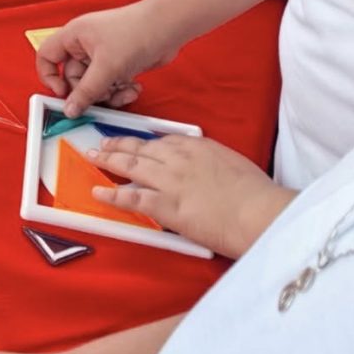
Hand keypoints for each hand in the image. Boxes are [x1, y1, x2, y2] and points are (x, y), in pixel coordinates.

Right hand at [36, 0, 178, 116]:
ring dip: (108, 94)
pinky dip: (120, 90)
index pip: (46, 56)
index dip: (50, 77)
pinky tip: (134, 87)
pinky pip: (111, 84)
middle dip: (90, 91)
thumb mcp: (106, 68)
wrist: (168, 27)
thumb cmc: (135, 33)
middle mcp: (85, 45)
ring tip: (124, 91)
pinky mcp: (119, 63)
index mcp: (73, 36)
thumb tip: (69, 109)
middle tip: (103, 98)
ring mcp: (102, 54)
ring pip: (94, 84)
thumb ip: (85, 92)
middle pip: (74, 77)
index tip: (63, 94)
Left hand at [91, 134, 295, 258]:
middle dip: (118, 145)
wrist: (259, 212)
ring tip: (93, 159)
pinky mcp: (166, 205)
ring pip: (130, 166)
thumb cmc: (255, 193)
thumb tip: (201, 171)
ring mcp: (169, 181)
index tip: (135, 143)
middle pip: (140, 148)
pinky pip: (132, 197)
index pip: (162, 140)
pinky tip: (98, 192)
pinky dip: (112, 194)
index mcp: (196, 146)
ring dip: (108, 161)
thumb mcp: (231, 163)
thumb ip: (210, 162)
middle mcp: (178, 158)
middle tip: (102, 144)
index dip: (144, 142)